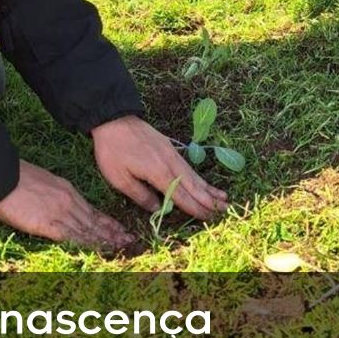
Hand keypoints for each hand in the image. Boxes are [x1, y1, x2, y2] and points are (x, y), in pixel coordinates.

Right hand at [0, 160, 134, 250]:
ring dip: (104, 240)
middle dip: (113, 232)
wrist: (3, 176)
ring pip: (87, 230)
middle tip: (129, 241)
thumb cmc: (19, 178)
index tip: (121, 228)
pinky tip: (95, 250)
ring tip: (119, 247)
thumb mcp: (47, 182)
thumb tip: (62, 204)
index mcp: (69, 192)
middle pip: (95, 221)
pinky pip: (70, 237)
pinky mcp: (47, 224)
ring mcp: (59, 213)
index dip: (109, 221)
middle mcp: (69, 203)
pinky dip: (85, 245)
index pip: (93, 210)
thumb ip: (58, 194)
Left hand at [92, 115, 228, 219]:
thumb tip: (158, 208)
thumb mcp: (119, 178)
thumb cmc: (113, 151)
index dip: (194, 208)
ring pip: (194, 176)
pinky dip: (200, 177)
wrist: (115, 120)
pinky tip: (204, 182)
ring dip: (209, 188)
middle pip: (194, 186)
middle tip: (225, 209)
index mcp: (158, 173)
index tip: (208, 218)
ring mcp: (173, 155)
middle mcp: (171, 164)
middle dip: (209, 200)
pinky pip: (189, 167)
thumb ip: (140, 195)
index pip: (181, 195)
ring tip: (224, 197)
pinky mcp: (171, 149)